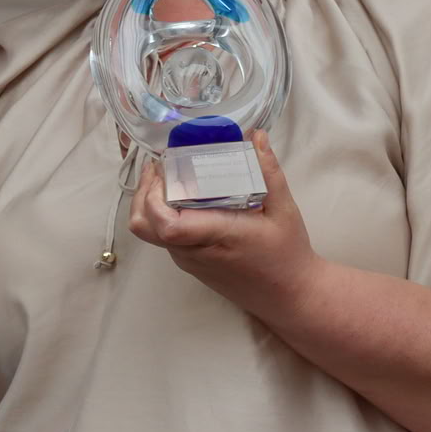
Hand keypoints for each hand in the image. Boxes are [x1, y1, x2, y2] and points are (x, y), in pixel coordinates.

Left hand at [127, 132, 322, 300]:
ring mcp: (189, 261)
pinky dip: (162, 215)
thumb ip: (268, 171)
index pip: (166, 225)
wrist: (288, 297)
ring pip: (151, 233)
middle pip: (144, 227)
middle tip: (158, 168)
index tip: (162, 170)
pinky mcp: (191, 264)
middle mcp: (193, 252)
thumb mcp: (283, 209)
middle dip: (142, 194)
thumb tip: (258, 135)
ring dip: (150, 204)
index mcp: (215, 237)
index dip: (152, 197)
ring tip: (167, 178)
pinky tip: (183, 198)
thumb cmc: (287, 255)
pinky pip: (164, 238)